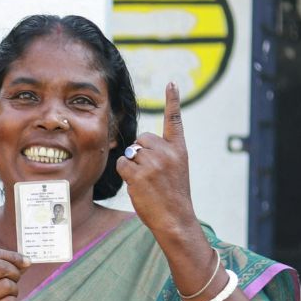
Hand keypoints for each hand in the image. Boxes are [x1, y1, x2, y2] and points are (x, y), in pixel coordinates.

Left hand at [117, 82, 195, 236]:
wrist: (175, 217)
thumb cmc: (172, 196)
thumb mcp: (175, 170)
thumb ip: (162, 154)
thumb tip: (136, 147)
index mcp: (179, 149)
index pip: (174, 120)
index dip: (172, 100)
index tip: (171, 83)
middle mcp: (168, 152)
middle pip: (141, 138)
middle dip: (139, 151)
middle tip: (149, 171)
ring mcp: (154, 162)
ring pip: (130, 152)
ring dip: (132, 165)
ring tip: (146, 181)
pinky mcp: (139, 174)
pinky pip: (121, 164)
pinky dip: (124, 173)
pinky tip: (138, 185)